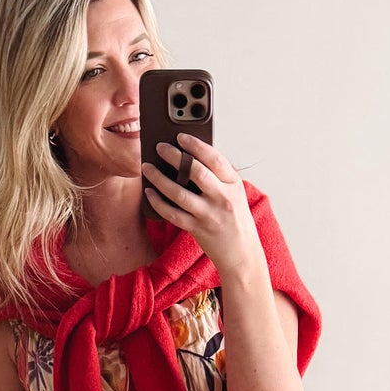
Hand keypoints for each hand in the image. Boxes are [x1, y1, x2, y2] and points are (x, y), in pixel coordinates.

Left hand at [142, 135, 264, 280]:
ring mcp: (209, 214)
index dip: (196, 145)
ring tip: (147, 168)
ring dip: (159, 178)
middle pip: (195, 171)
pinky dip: (158, 202)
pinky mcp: (197, 229)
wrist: (242, 254)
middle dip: (174, 156)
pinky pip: (172, 213)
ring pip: (179, 192)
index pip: (214, 158)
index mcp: (233, 184)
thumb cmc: (236, 221)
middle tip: (159, 147)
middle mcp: (222, 198)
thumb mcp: (235, 194)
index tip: (180, 137)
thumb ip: (218, 177)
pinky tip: (149, 192)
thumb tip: (188, 157)